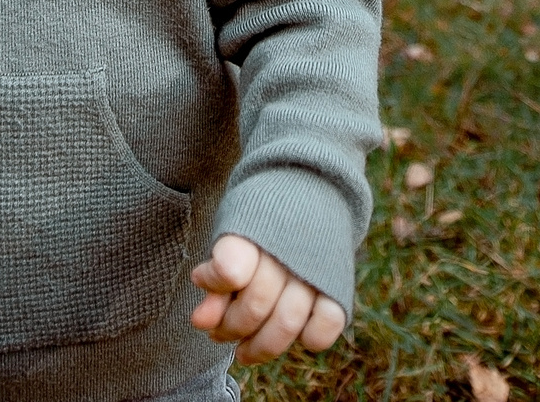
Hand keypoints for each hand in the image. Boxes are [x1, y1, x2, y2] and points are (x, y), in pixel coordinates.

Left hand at [190, 234, 345, 364]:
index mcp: (256, 227)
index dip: (216, 281)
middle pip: (256, 304)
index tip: (202, 277)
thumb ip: (216, 280)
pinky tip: (292, 335)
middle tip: (218, 332)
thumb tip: (200, 322)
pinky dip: (309, 338)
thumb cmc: (259, 221)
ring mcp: (317, 269)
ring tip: (243, 352)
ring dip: (260, 347)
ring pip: (287, 323)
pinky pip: (327, 325)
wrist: (309, 188)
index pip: (231, 267)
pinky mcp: (338, 285)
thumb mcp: (230, 236)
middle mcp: (289, 249)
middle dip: (231, 327)